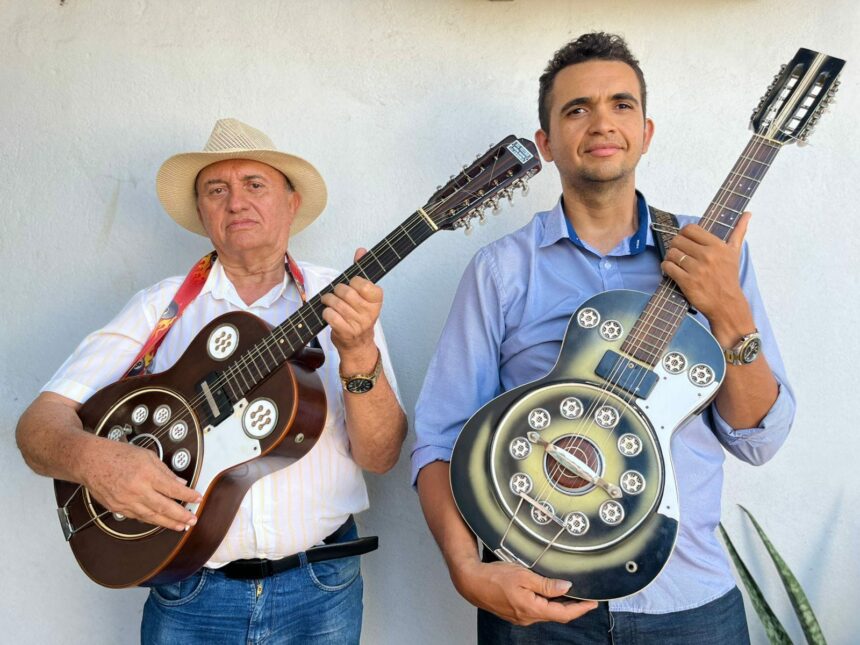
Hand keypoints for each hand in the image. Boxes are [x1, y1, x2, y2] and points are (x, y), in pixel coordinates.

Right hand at [81, 438, 201, 531]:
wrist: (89, 461)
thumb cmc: (116, 454)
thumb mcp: (147, 455)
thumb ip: (165, 471)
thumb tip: (180, 483)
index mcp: (146, 474)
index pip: (173, 489)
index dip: (188, 496)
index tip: (197, 499)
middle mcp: (137, 490)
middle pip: (164, 507)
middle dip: (181, 516)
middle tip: (192, 520)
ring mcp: (126, 501)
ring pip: (152, 517)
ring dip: (168, 523)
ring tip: (181, 526)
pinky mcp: (118, 508)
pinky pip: (138, 517)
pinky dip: (151, 521)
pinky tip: (160, 522)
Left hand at [320, 247, 383, 369]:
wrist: (358, 344)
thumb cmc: (359, 316)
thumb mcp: (364, 295)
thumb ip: (361, 272)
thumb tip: (361, 250)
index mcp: (377, 300)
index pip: (361, 282)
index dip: (352, 282)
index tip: (352, 286)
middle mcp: (370, 312)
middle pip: (345, 291)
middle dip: (336, 291)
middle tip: (336, 295)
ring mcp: (359, 323)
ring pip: (335, 303)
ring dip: (328, 301)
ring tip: (329, 303)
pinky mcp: (346, 332)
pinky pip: (330, 315)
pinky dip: (326, 313)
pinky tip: (329, 314)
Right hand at [451, 558, 596, 625]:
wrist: (471, 582)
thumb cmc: (494, 577)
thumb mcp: (523, 576)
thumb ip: (546, 584)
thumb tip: (566, 587)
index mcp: (532, 609)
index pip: (563, 614)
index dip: (580, 609)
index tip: (593, 603)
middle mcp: (527, 618)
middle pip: (556, 615)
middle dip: (572, 607)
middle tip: (585, 598)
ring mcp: (520, 617)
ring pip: (545, 612)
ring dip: (558, 605)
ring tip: (570, 594)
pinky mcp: (514, 613)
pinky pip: (534, 610)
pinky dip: (545, 604)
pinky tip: (547, 594)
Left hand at [660, 212, 752, 331]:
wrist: (727, 304)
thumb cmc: (728, 277)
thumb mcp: (735, 253)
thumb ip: (739, 231)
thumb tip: (748, 213)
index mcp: (717, 246)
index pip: (690, 229)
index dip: (684, 234)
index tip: (686, 242)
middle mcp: (707, 256)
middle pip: (677, 240)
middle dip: (675, 246)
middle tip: (679, 254)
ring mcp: (697, 269)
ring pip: (671, 253)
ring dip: (669, 257)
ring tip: (675, 263)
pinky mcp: (687, 282)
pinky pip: (668, 267)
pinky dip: (666, 268)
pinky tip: (671, 270)